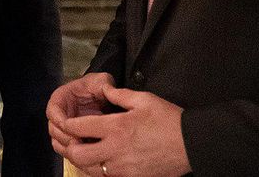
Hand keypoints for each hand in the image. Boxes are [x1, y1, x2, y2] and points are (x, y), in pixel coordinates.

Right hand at [47, 72, 116, 153]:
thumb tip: (108, 90)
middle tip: (78, 143)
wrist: (103, 97)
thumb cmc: (99, 88)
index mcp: (61, 98)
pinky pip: (67, 150)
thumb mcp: (101, 81)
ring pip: (59, 143)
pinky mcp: (71, 138)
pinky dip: (75, 154)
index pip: (52, 111)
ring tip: (85, 150)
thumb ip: (104, 84)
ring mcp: (65, 128)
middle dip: (65, 138)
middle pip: (54, 130)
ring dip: (69, 148)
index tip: (68, 127)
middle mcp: (60, 114)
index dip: (59, 120)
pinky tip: (88, 154)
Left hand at [59, 87, 189, 176]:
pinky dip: (98, 170)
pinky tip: (101, 161)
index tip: (67, 122)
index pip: (79, 127)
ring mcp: (122, 169)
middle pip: (77, 154)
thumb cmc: (168, 119)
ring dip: (82, 160)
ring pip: (89, 169)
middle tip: (73, 139)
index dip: (68, 124)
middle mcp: (115, 150)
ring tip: (85, 149)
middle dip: (70, 146)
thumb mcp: (144, 99)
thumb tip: (104, 89)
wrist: (191, 144)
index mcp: (116, 127)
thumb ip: (119, 95)